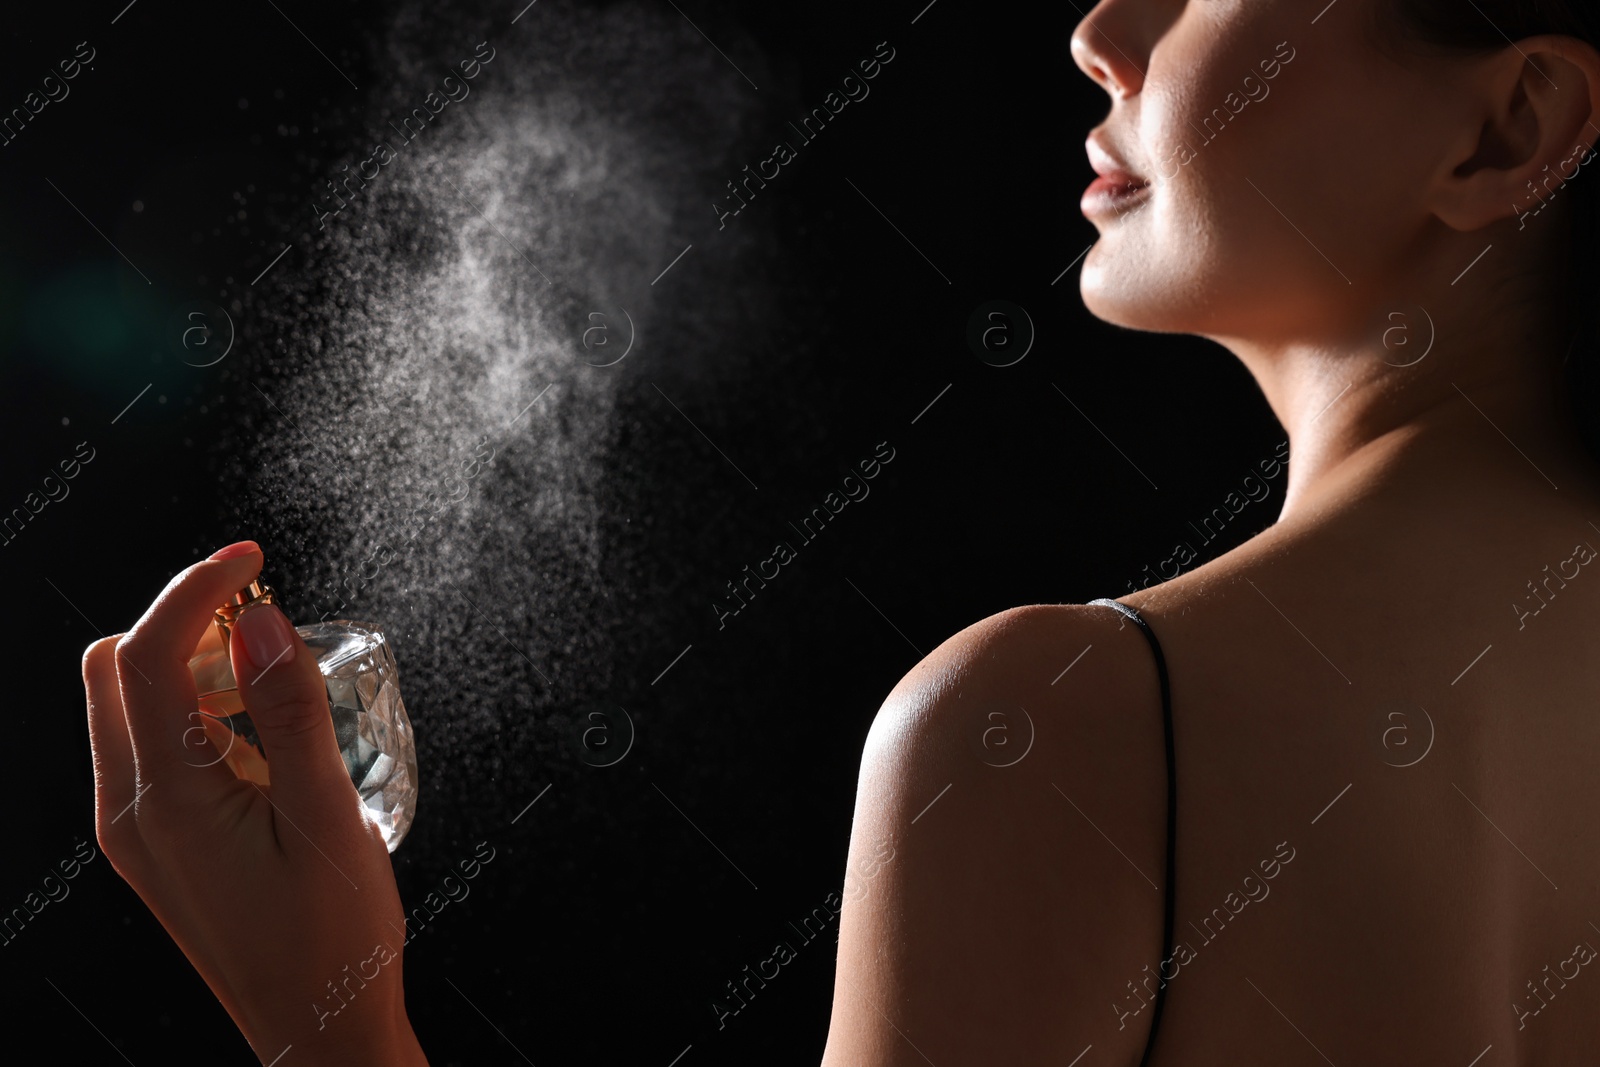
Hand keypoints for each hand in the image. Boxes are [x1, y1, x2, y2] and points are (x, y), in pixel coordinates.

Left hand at [83, 542, 427, 1064]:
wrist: (318, 1029)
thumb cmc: (331, 937)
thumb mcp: (327, 816)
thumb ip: (291, 712)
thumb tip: (258, 620)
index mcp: (167, 800)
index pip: (148, 656)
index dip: (195, 589)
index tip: (252, 559)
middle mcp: (130, 810)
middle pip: (117, 668)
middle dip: (184, 624)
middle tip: (266, 630)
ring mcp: (136, 831)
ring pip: (130, 705)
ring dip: (192, 669)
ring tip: (275, 689)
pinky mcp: (156, 844)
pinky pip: (153, 748)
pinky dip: (198, 714)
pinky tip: (263, 740)